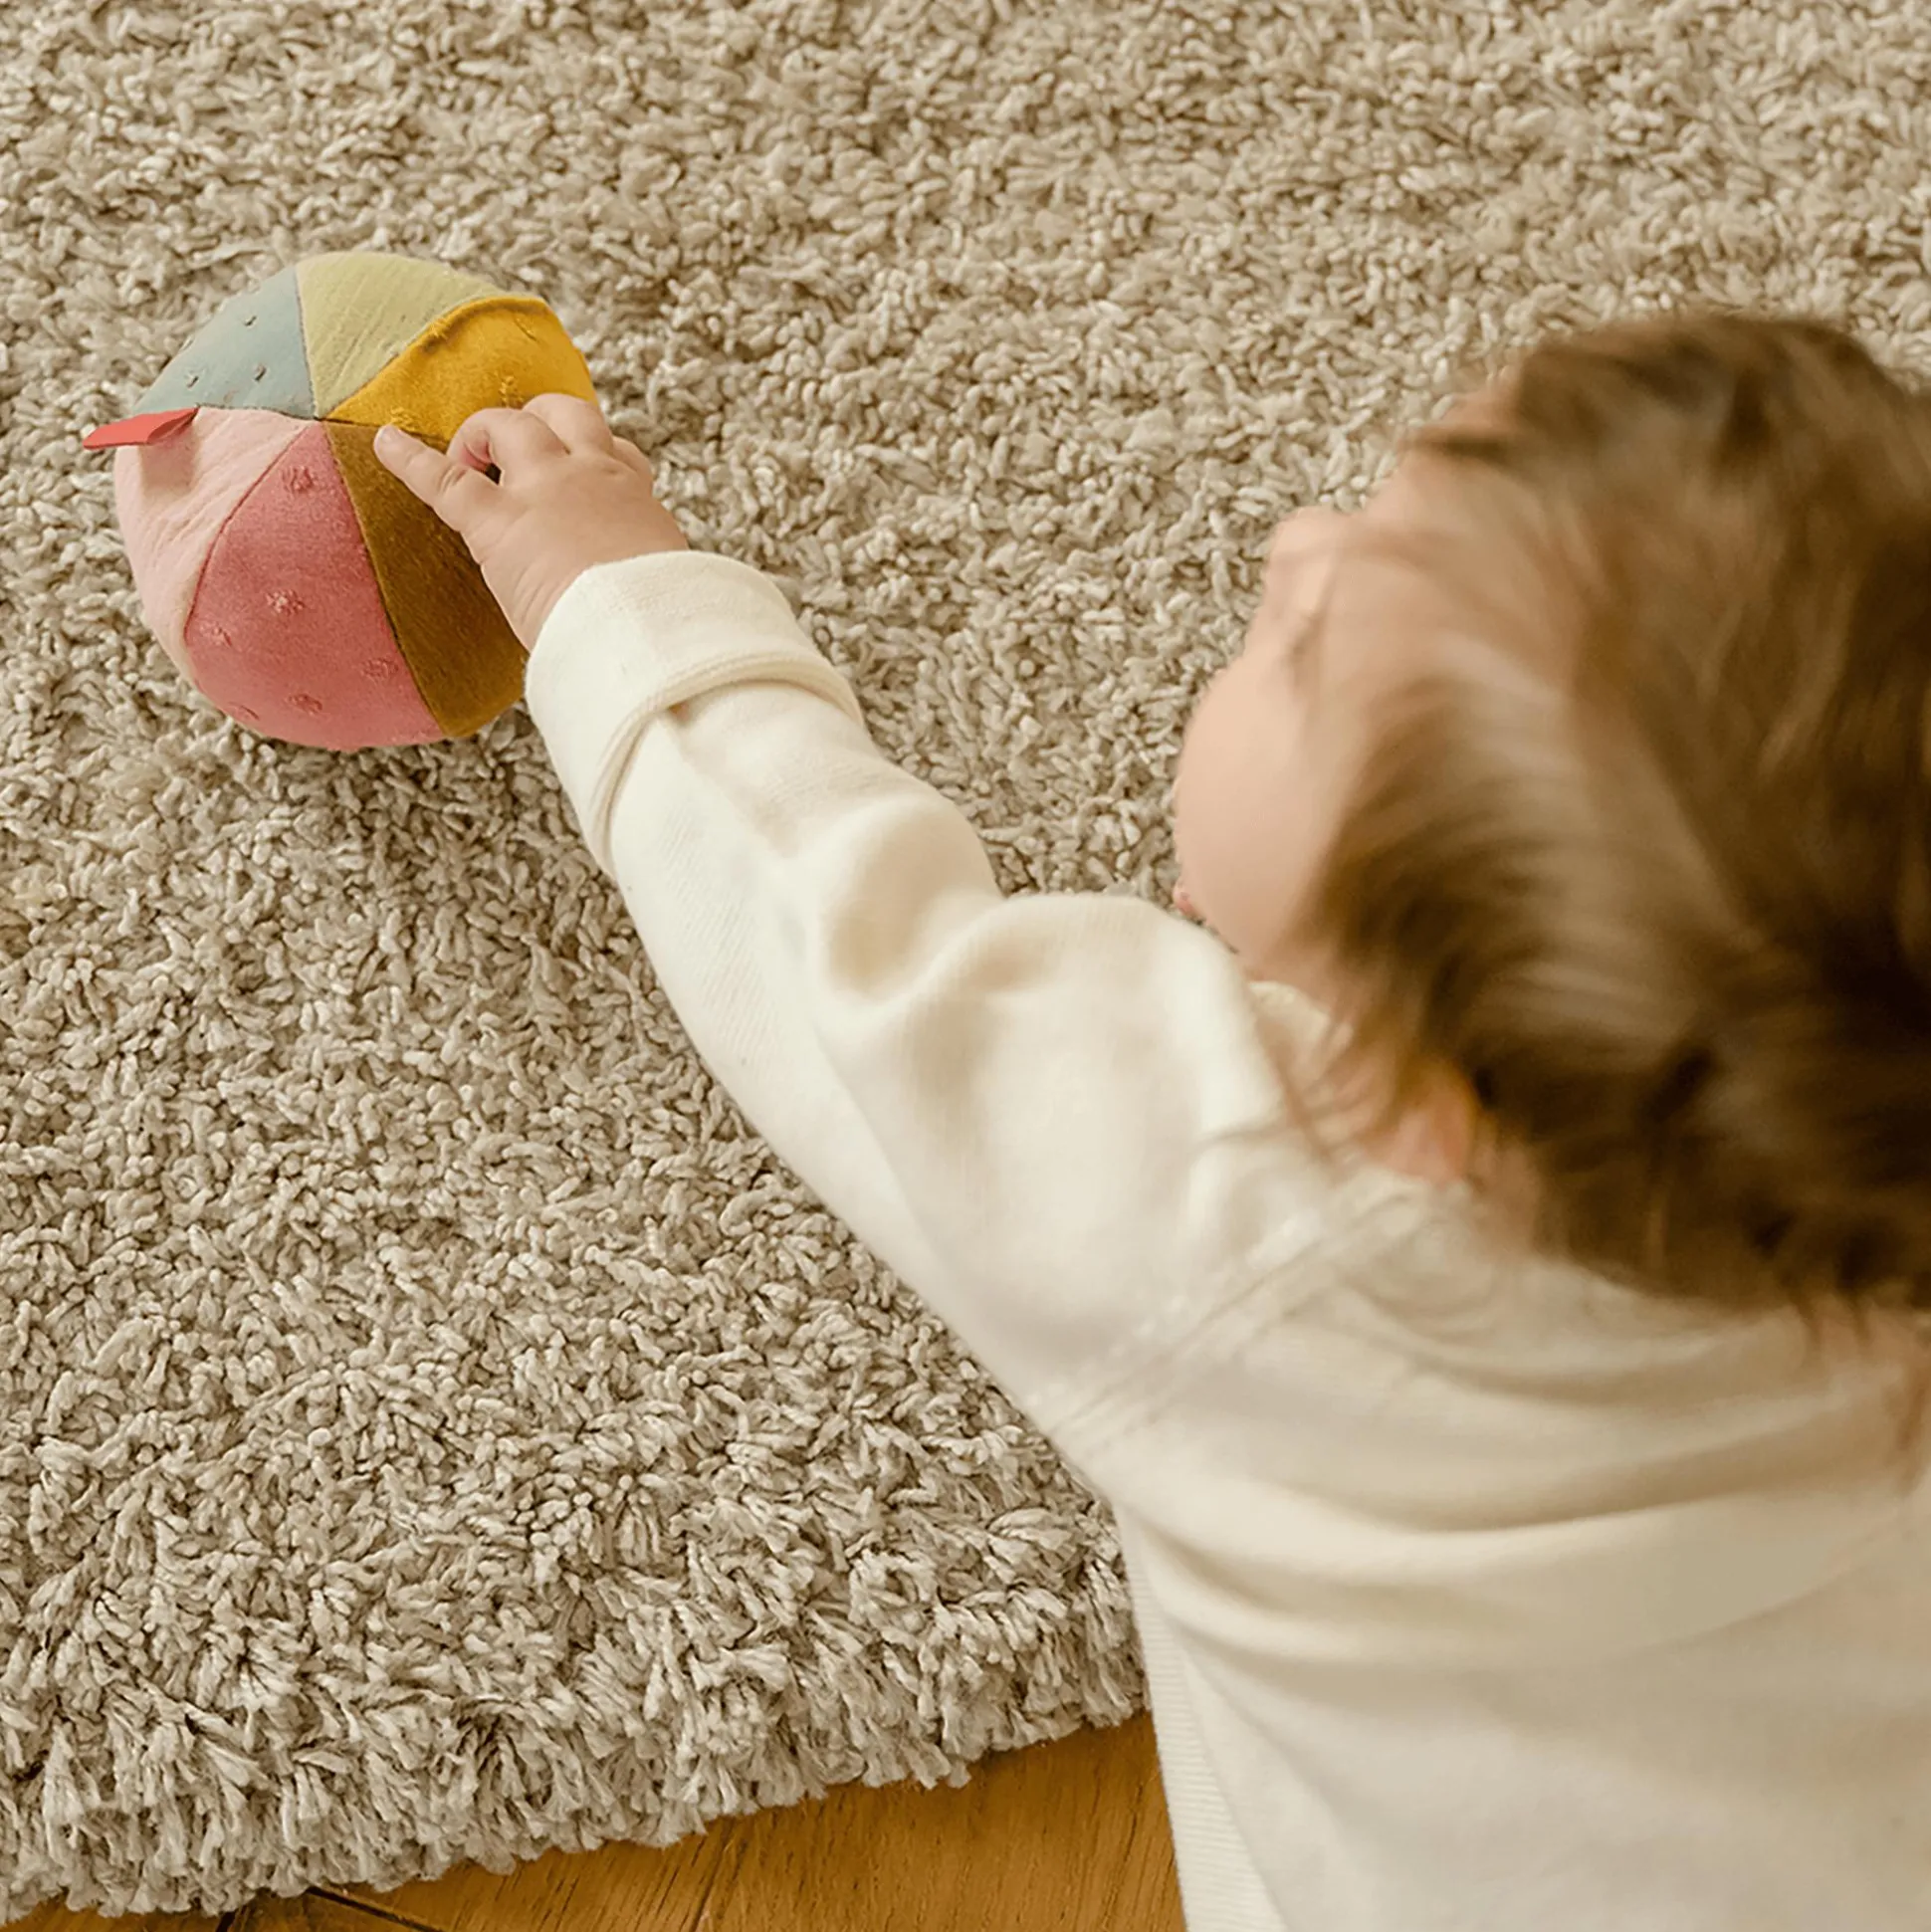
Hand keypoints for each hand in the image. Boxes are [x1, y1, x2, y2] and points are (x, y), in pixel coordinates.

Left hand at [374, 394, 687, 647]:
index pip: (618, 454)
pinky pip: (445, 480)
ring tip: (470, 456)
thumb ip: (645, 574)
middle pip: (565, 414)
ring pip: (511, 425)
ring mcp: (544, 490)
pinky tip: (386, 444)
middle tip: (518, 453)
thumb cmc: (663, 623)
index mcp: (634, 500)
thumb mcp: (669, 584)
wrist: (646, 631)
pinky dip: (409, 460)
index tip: (588, 469)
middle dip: (539, 421)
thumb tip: (642, 603)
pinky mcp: (499, 522)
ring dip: (486, 432)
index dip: (597, 454)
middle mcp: (591, 477)